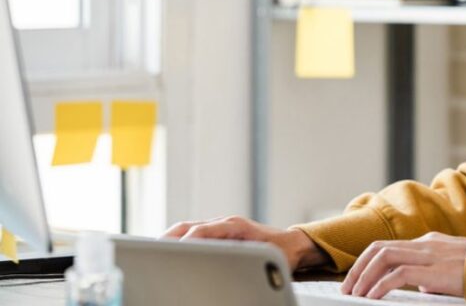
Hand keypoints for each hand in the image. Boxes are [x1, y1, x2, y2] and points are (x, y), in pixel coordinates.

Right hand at [161, 215, 328, 271]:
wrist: (293, 245)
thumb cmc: (282, 252)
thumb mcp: (265, 257)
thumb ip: (244, 260)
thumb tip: (223, 265)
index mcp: (235, 226)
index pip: (202, 229)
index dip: (186, 240)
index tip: (172, 250)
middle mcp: (225, 223)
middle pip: (188, 227)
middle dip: (168, 239)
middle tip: (151, 253)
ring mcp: (220, 227)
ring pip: (187, 229)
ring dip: (170, 239)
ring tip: (153, 254)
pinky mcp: (218, 234)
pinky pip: (193, 234)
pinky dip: (178, 242)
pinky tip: (168, 254)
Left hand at [339, 232, 465, 299]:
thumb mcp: (450, 271)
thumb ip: (431, 275)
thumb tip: (418, 288)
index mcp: (427, 243)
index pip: (388, 247)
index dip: (367, 262)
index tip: (356, 279)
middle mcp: (424, 244)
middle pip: (379, 248)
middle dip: (358, 268)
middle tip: (347, 288)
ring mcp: (428, 254)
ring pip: (383, 257)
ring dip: (364, 276)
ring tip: (355, 294)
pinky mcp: (433, 269)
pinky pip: (397, 274)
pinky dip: (380, 285)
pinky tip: (372, 297)